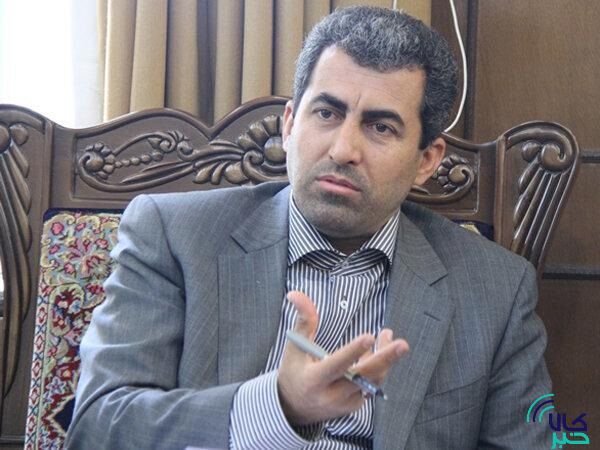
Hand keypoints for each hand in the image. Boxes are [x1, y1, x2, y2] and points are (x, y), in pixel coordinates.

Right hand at [277, 291, 408, 424]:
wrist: (294, 407)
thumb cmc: (294, 370)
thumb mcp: (295, 347)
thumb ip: (303, 320)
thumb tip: (296, 293)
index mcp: (313, 379)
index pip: (336, 365)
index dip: (352, 351)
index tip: (368, 337)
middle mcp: (330, 395)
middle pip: (363, 377)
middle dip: (385, 359)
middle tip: (403, 344)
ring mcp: (345, 403)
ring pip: (372, 380)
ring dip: (384, 358)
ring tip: (387, 335)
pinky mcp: (354, 406)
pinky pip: (371, 385)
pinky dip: (377, 366)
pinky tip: (375, 350)